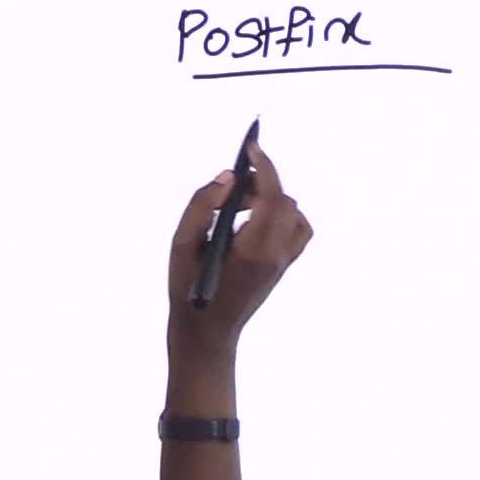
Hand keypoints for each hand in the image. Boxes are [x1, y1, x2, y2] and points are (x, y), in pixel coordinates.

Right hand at [166, 136, 311, 359]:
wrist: (207, 331)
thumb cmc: (188, 288)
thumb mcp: (181, 245)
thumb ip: (202, 207)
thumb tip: (228, 177)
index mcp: (253, 251)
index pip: (272, 198)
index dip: (265, 168)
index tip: (252, 148)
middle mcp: (276, 255)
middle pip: (285, 202)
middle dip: (262, 185)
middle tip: (232, 189)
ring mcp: (284, 262)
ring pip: (295, 215)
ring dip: (272, 201)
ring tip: (240, 207)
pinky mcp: (284, 266)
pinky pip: (297, 231)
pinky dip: (282, 216)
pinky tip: (254, 221)